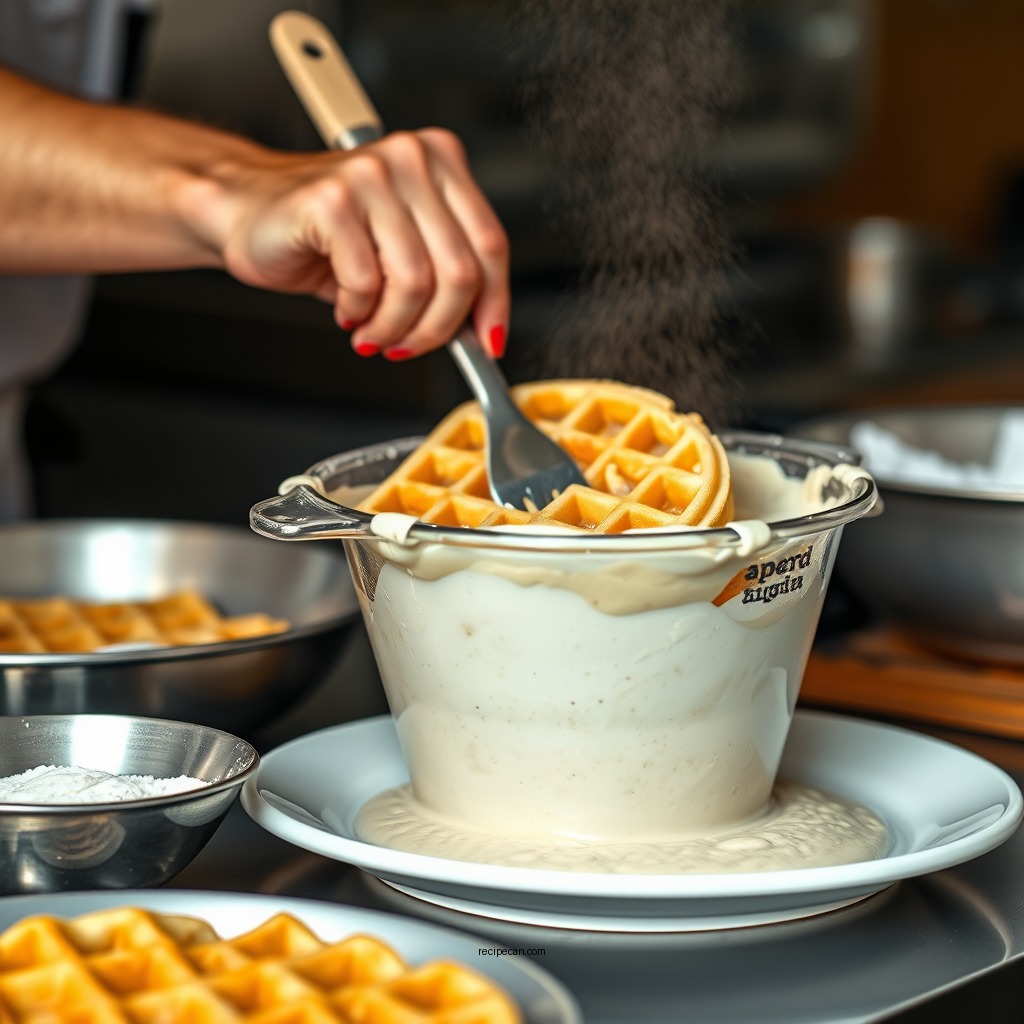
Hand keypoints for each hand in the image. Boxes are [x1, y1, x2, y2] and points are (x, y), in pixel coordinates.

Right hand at [211, 128, 509, 359]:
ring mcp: (371, 174)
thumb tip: (483, 332)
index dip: (494, 305)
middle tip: (409, 346)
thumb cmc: (324, 235)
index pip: (490, 245)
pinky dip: (357, 311)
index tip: (487, 343)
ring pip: (415, 284)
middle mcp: (412, 159)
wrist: (244, 211)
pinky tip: (345, 307)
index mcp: (441, 161)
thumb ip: (446, 275)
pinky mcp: (331, 199)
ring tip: (371, 332)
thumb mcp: (401, 249)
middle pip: (459, 272)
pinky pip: (366, 283)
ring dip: (393, 328)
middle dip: (437, 329)